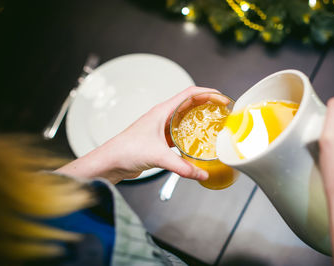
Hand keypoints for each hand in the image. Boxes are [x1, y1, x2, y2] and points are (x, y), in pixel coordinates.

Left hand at [57, 86, 219, 183]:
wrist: (111, 161)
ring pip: (184, 119)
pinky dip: (190, 135)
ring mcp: (161, 128)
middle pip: (189, 105)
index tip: (221, 98)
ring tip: (213, 126)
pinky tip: (197, 143)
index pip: (189, 94)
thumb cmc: (126, 150)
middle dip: (207, 106)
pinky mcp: (159, 140)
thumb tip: (201, 174)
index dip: (207, 93)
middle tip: (221, 112)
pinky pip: (179, 133)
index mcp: (162, 111)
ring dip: (198, 120)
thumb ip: (182, 167)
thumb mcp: (158, 156)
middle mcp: (162, 116)